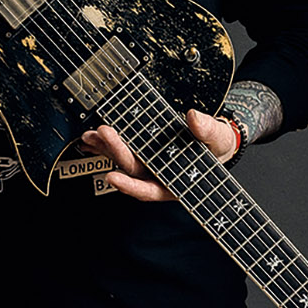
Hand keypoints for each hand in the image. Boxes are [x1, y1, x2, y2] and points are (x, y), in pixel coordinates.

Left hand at [80, 109, 238, 201]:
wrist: (213, 141)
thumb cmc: (215, 147)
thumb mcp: (217, 138)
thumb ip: (206, 131)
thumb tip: (193, 118)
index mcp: (173, 183)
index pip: (148, 189)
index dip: (129, 186)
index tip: (113, 177)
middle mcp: (156, 176)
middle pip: (131, 169)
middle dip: (115, 151)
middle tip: (104, 133)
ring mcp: (147, 164)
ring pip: (122, 160)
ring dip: (105, 148)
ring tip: (91, 136)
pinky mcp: (142, 152)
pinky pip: (123, 149)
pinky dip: (107, 143)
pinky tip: (94, 138)